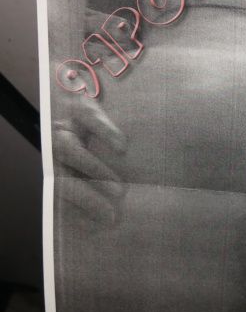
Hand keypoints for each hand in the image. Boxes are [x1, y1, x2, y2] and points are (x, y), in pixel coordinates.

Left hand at [53, 91, 126, 224]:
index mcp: (59, 164)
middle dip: (86, 198)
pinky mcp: (80, 105)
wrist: (77, 85)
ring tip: (120, 190)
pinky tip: (122, 146)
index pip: (64, 191)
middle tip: (113, 216)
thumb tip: (113, 221)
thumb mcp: (92, 163)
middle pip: (63, 176)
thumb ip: (98, 187)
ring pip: (69, 150)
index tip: (103, 226)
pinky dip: (105, 132)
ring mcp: (66, 125)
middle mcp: (56, 148)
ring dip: (93, 171)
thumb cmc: (94, 137)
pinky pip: (88, 118)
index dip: (81, 209)